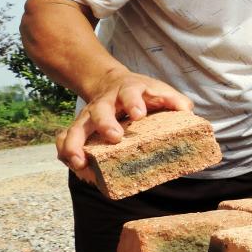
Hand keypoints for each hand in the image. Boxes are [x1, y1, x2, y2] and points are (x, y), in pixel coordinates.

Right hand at [57, 71, 193, 172]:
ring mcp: (88, 116)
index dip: (134, 102)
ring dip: (75, 145)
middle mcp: (105, 103)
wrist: (110, 82)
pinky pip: (65, 140)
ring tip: (81, 163)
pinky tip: (78, 169)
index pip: (130, 92)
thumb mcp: (159, 91)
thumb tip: (187, 111)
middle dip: (105, 124)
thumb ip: (174, 100)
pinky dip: (67, 154)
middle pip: (100, 111)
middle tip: (115, 138)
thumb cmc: (141, 93)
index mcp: (127, 91)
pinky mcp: (79, 128)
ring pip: (75, 128)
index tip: (139, 114)